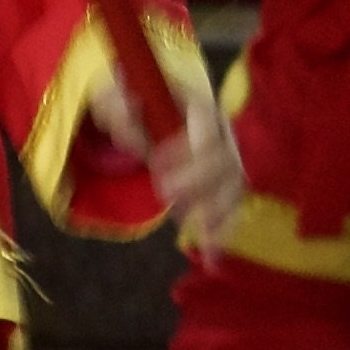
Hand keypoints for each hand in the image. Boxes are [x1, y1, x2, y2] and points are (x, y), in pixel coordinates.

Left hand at [75, 40, 250, 258]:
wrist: (154, 108)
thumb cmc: (135, 100)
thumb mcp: (116, 95)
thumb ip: (117, 107)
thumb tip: (129, 123)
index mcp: (199, 103)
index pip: (207, 121)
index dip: (188, 144)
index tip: (155, 161)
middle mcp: (221, 130)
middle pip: (224, 157)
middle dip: (198, 180)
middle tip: (164, 192)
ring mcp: (226, 158)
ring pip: (233, 185)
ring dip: (215, 210)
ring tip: (196, 232)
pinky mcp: (223, 182)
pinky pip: (231, 206)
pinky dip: (224, 230)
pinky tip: (212, 254)